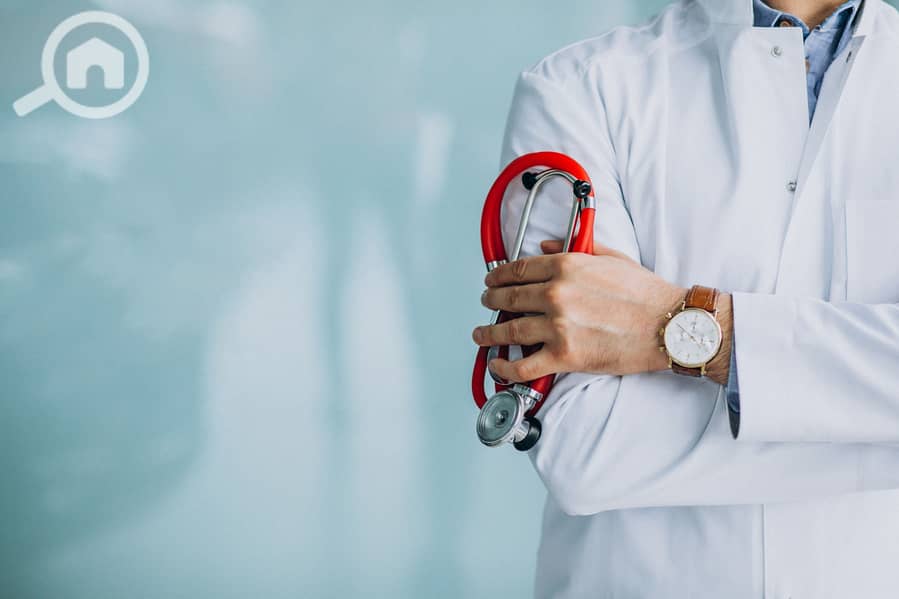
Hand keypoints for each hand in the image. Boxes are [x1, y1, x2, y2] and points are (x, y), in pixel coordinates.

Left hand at [472, 239, 686, 382]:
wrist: (668, 325)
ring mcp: (558, 327)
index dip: (499, 276)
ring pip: (508, 331)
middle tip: (486, 303)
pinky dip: (505, 368)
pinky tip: (497, 366)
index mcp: (566, 267)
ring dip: (489, 333)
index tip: (492, 280)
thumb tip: (546, 246)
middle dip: (491, 300)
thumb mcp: (611, 258)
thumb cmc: (645, 294)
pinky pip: (523, 366)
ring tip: (482, 334)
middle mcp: (556, 294)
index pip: (519, 270)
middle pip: (508, 298)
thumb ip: (575, 249)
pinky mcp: (564, 356)